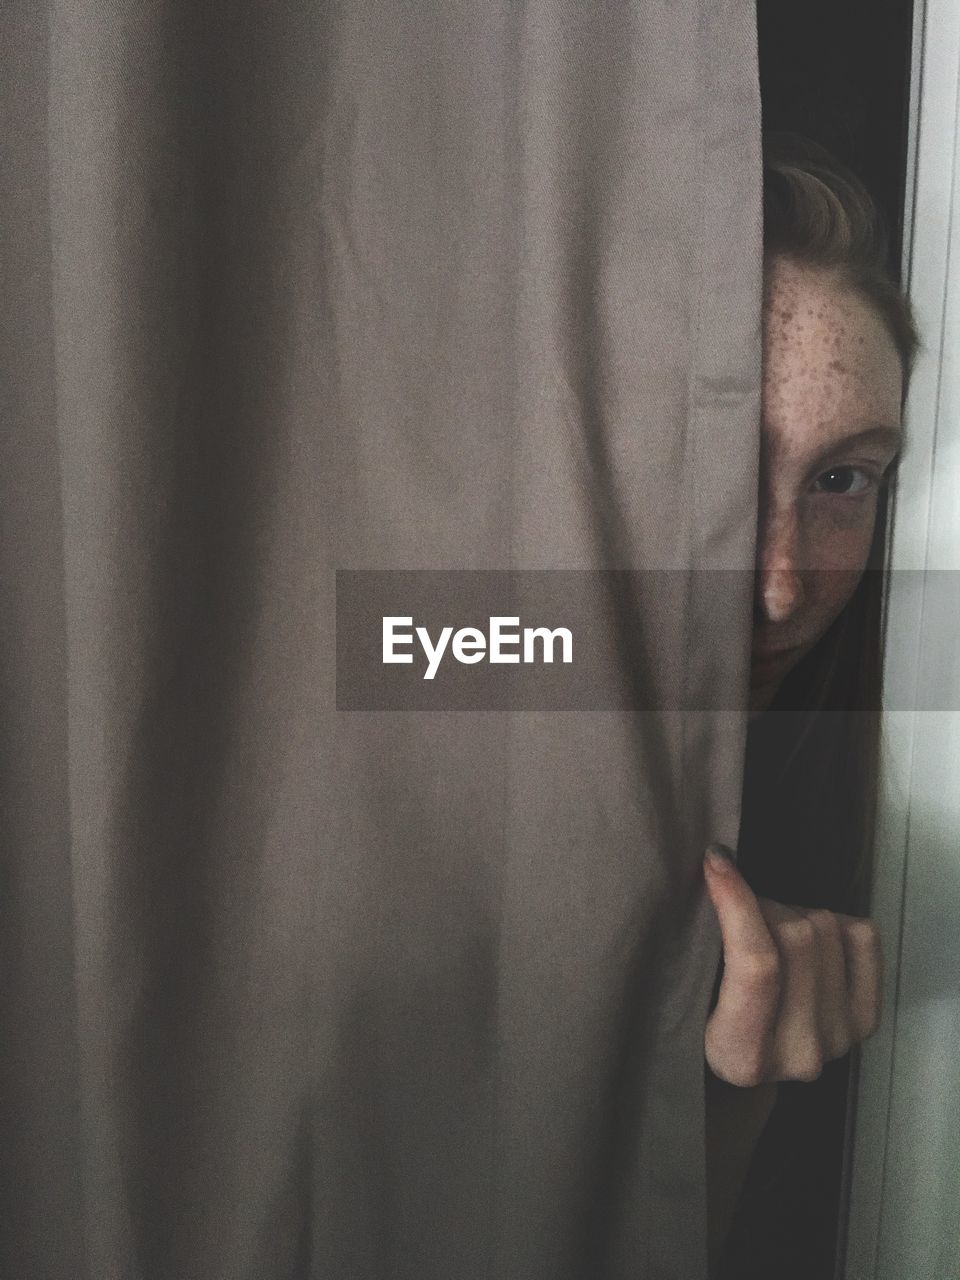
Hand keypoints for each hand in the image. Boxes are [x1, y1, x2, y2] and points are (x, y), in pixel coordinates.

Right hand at [703, 845, 882, 1085]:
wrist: (747, 1064)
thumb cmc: (703, 1018)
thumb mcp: (688, 993)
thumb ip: (704, 947)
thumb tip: (719, 866)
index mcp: (741, 1055)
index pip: (757, 964)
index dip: (736, 900)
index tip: (716, 861)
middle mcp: (800, 1053)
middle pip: (796, 936)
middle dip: (760, 904)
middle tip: (739, 908)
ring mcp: (839, 1037)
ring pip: (826, 928)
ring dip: (791, 912)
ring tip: (767, 927)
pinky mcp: (865, 1019)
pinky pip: (862, 936)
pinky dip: (833, 922)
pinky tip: (805, 937)